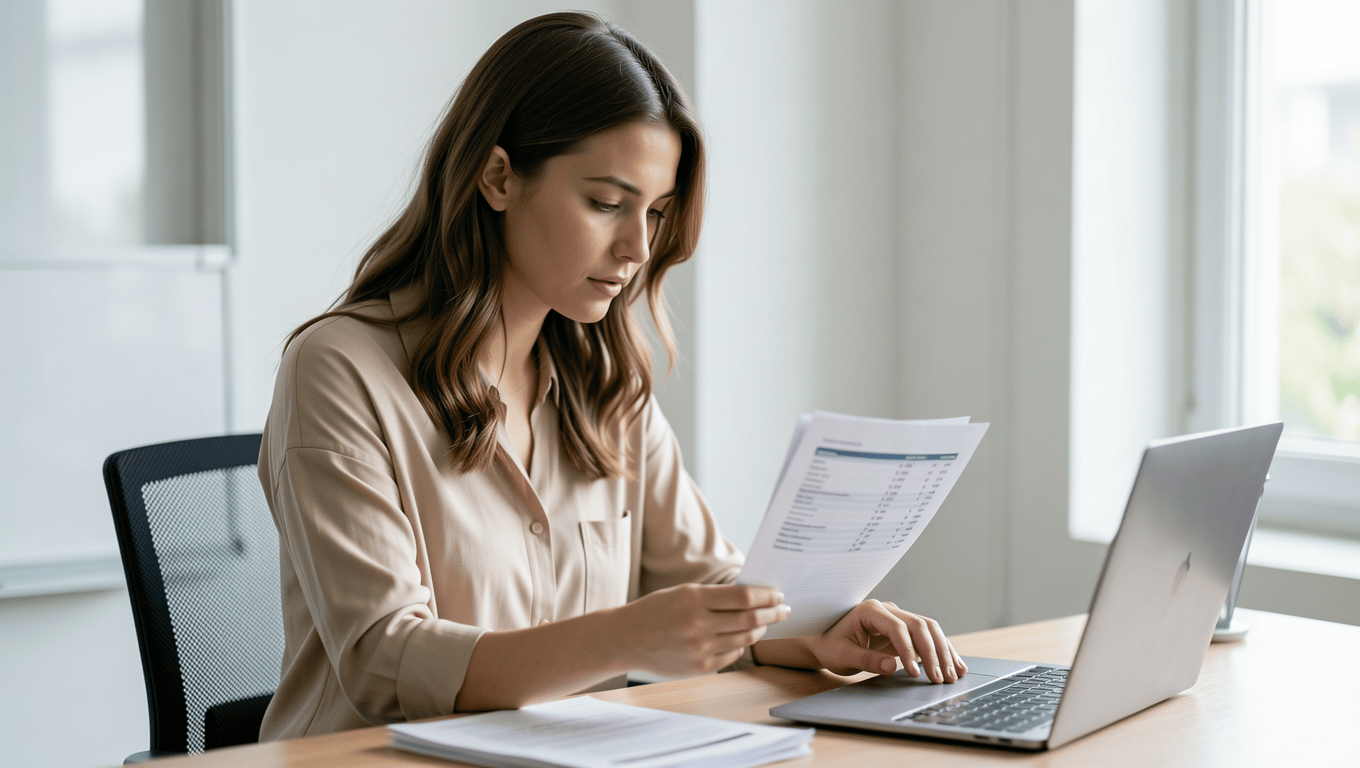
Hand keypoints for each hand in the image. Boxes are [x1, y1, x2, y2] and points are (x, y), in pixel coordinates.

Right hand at [608, 584, 789, 676]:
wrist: (627, 639)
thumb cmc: (657, 610)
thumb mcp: (683, 593)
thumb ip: (715, 596)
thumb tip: (753, 596)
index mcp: (693, 600)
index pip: (744, 597)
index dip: (766, 595)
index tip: (778, 594)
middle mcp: (698, 625)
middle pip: (750, 619)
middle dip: (773, 613)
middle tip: (784, 609)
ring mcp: (699, 649)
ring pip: (745, 639)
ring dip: (761, 629)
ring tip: (767, 622)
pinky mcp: (700, 667)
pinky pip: (732, 654)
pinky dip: (742, 644)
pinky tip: (742, 638)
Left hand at [805, 600, 967, 682]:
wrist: (826, 642)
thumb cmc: (831, 647)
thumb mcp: (842, 656)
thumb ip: (866, 660)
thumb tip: (892, 666)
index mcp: (870, 610)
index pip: (897, 627)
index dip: (908, 650)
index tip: (914, 673)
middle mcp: (888, 610)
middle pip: (919, 625)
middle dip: (933, 653)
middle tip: (940, 678)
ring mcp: (898, 618)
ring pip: (929, 630)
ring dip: (943, 652)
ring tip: (954, 675)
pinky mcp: (905, 630)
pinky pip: (928, 638)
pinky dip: (941, 651)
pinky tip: (954, 666)